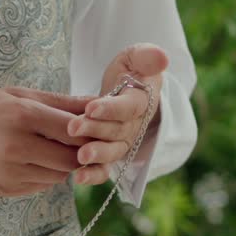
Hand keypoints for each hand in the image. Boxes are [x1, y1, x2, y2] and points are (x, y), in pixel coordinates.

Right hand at [0, 86, 95, 196]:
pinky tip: (32, 161)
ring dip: (62, 165)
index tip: (92, 129)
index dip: (89, 132)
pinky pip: (40, 186)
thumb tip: (95, 102)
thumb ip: (57, 101)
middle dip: (80, 153)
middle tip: (77, 143)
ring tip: (50, 149)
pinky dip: (44, 175)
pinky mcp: (5, 189)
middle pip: (71, 158)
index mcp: (22, 115)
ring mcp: (10, 171)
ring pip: (58, 176)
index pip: (75, 130)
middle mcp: (18, 146)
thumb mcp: (13, 95)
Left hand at [67, 43, 167, 185]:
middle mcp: (134, 126)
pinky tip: (77, 179)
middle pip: (116, 131)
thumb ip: (146, 57)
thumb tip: (162, 58)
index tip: (91, 107)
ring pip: (111, 151)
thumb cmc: (131, 71)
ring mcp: (123, 142)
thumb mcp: (136, 57)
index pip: (128, 107)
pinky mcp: (110, 153)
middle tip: (73, 128)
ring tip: (80, 157)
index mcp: (141, 101)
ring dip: (96, 155)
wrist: (127, 89)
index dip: (111, 109)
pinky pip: (105, 168)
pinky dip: (94, 176)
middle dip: (94, 130)